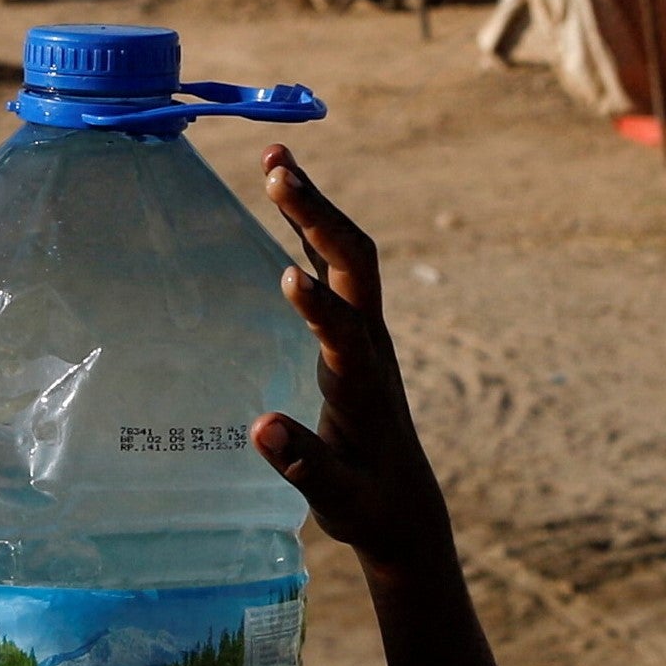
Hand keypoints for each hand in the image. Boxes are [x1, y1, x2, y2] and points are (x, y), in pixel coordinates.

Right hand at [250, 146, 455, 576]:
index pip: (346, 337)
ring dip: (313, 207)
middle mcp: (370, 347)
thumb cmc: (367, 506)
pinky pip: (335, 265)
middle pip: (355, 266)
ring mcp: (365, 333)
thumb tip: (260, 428)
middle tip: (276, 171)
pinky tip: (284, 196)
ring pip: (347, 255)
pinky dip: (309, 226)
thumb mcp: (338, 500)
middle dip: (317, 218)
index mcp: (364, 388)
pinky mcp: (354, 331)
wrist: (405, 506)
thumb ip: (304, 466)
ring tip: (274, 160)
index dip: (319, 309)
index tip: (287, 276)